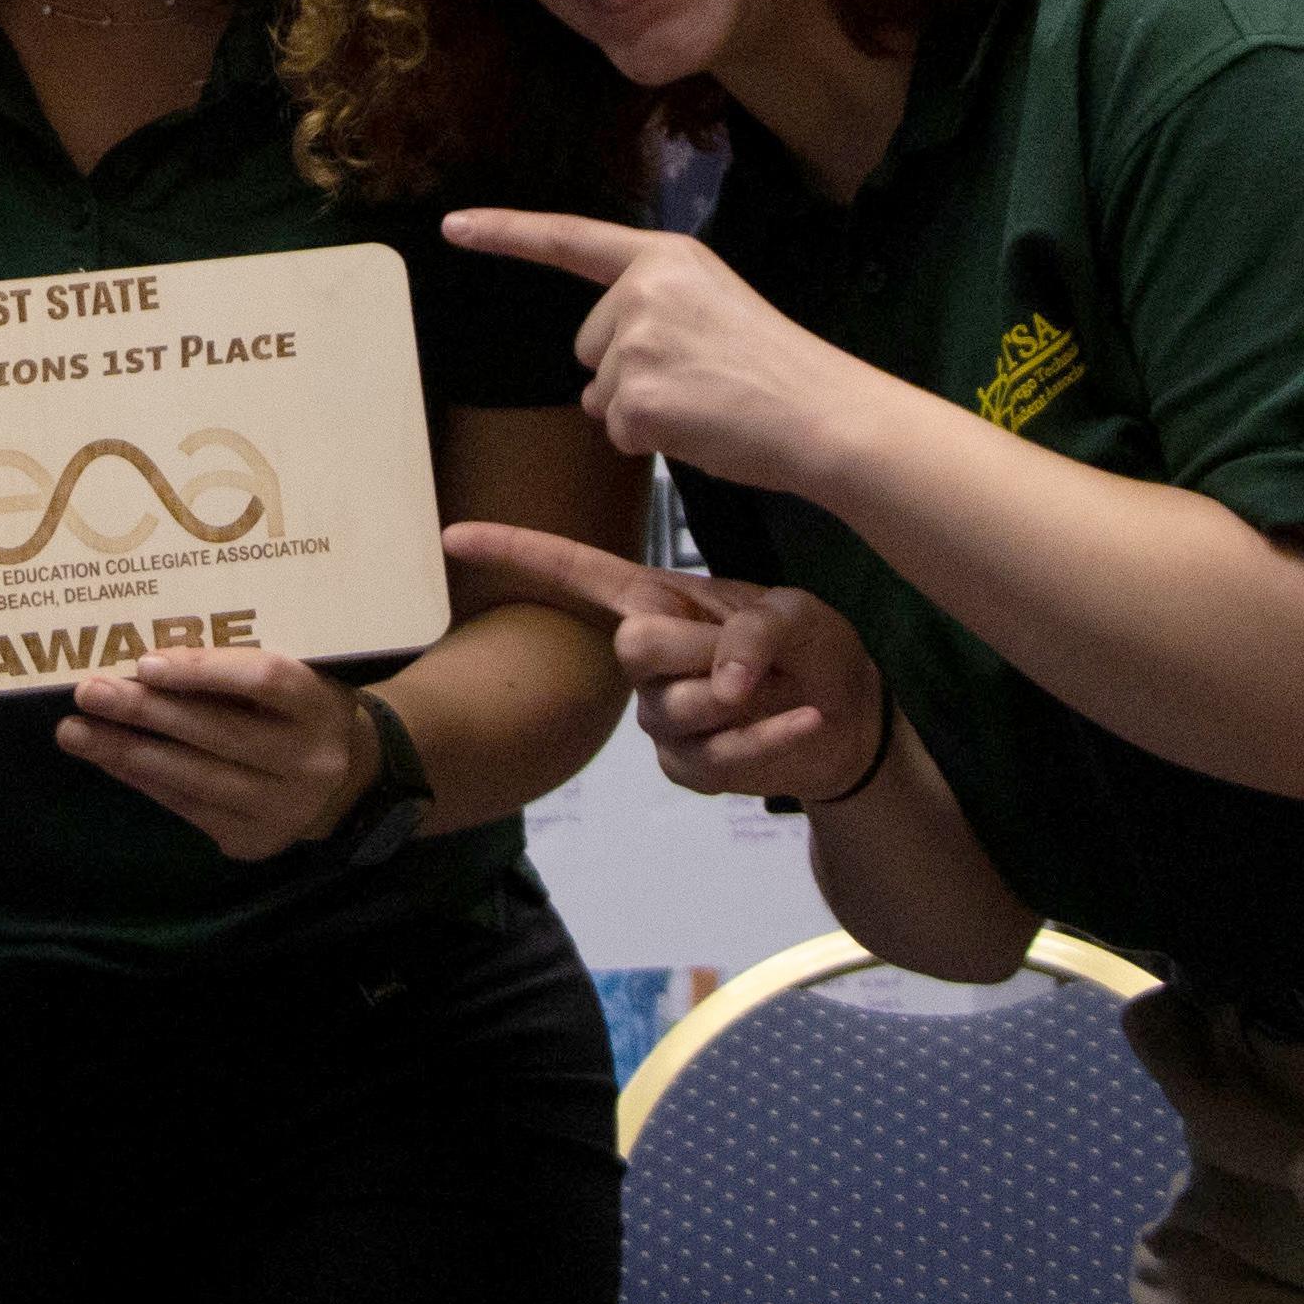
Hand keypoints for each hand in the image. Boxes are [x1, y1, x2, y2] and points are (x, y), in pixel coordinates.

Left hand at [60, 647, 380, 862]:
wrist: (347, 784)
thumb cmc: (299, 711)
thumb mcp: (292, 679)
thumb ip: (237, 668)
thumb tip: (143, 659)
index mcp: (320, 705)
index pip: (263, 680)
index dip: (203, 670)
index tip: (145, 661)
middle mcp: (308, 760)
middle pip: (217, 732)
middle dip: (145, 711)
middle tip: (88, 691)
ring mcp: (281, 808)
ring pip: (193, 778)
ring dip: (126, 753)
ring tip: (74, 732)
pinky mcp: (253, 841)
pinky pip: (185, 807)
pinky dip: (141, 780)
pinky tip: (107, 758)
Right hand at [443, 522, 894, 806]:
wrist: (851, 719)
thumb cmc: (811, 648)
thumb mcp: (797, 615)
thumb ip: (756, 631)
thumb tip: (722, 684)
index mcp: (658, 600)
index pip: (574, 572)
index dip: (515, 552)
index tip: (452, 538)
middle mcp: (646, 656)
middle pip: (631, 646)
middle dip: (698, 649)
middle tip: (754, 655)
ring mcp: (659, 715)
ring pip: (674, 707)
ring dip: (744, 700)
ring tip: (785, 690)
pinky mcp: (685, 765)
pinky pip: (714, 757)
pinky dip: (768, 739)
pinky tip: (803, 721)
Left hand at [444, 210, 861, 495]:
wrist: (824, 414)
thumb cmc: (775, 370)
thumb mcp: (712, 307)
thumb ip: (652, 312)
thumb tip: (600, 372)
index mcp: (665, 257)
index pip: (570, 240)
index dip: (506, 234)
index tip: (453, 226)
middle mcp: (643, 289)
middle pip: (587, 344)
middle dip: (627, 371)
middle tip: (700, 380)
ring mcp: (636, 343)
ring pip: (600, 393)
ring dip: (641, 409)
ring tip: (706, 403)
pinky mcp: (636, 397)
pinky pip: (617, 432)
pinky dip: (651, 441)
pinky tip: (701, 427)